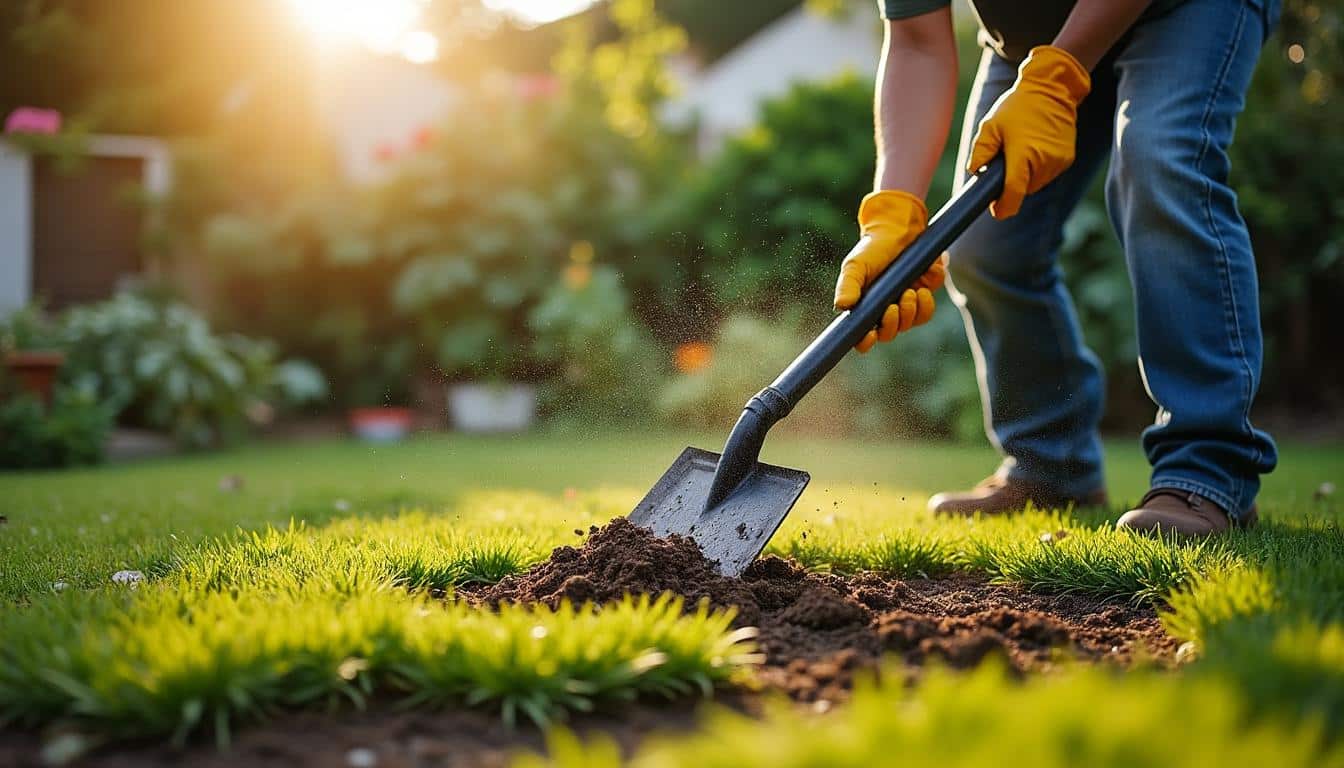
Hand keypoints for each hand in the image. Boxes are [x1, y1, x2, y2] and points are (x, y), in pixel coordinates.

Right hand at [833, 189, 942, 352]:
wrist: (899, 229)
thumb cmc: (873, 248)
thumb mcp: (856, 265)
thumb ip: (848, 285)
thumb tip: (841, 306)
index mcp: (864, 307)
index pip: (862, 336)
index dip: (865, 342)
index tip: (869, 335)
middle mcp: (884, 310)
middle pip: (889, 334)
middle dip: (893, 324)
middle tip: (894, 305)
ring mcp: (905, 305)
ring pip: (910, 324)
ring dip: (911, 312)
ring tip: (910, 291)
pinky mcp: (923, 296)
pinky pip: (927, 310)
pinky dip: (927, 300)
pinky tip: (922, 284)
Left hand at [968, 45, 1090, 218]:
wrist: (1052, 90)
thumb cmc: (1018, 107)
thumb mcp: (992, 125)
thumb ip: (980, 150)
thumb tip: (973, 172)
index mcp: (1024, 154)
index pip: (1014, 192)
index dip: (1004, 207)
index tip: (997, 212)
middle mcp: (1044, 161)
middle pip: (1024, 189)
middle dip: (1013, 184)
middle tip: (1006, 161)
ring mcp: (1059, 161)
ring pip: (1036, 184)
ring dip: (1026, 176)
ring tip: (1022, 150)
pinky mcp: (1068, 159)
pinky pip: (1048, 174)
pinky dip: (1039, 169)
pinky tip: (1035, 149)